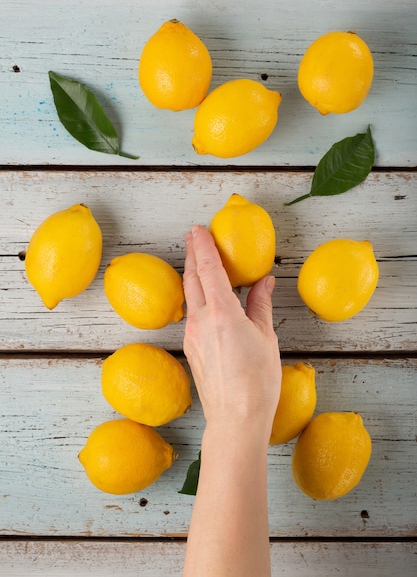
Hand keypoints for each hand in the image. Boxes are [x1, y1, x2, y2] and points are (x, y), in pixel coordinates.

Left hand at [183, 225, 280, 439]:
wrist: (235, 418)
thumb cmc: (257, 380)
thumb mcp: (265, 337)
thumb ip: (261, 305)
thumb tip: (264, 282)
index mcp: (222, 312)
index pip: (208, 268)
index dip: (202, 245)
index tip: (199, 229)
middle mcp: (201, 320)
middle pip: (192, 278)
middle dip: (191, 254)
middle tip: (192, 236)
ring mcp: (192, 335)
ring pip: (189, 295)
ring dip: (193, 275)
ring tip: (198, 261)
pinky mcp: (191, 348)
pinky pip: (192, 313)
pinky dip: (197, 297)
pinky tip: (206, 297)